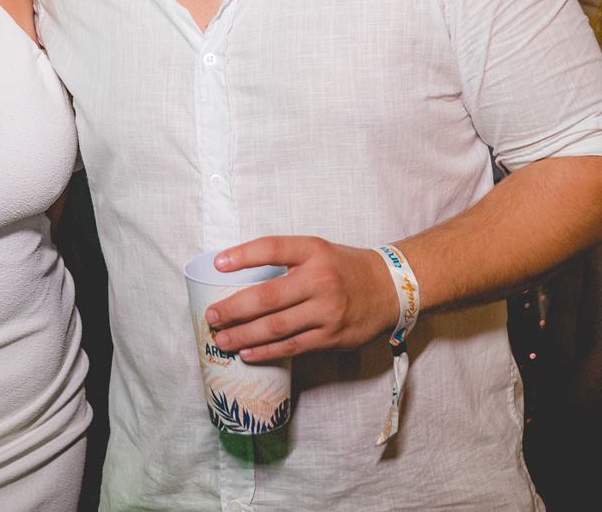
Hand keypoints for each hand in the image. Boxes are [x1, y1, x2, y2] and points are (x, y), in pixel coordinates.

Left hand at [203, 236, 398, 361]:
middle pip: (268, 296)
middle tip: (211, 316)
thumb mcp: (317, 251)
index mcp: (314, 251)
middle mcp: (320, 280)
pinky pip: (292, 346)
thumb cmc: (343, 269)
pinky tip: (247, 353)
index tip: (218, 263)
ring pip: (277, 327)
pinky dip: (266, 351)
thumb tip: (236, 273)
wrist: (390, 289)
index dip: (243, 255)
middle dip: (234, 309)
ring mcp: (327, 311)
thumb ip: (285, 259)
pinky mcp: (332, 336)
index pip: (273, 248)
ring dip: (244, 335)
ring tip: (222, 339)